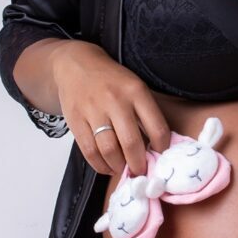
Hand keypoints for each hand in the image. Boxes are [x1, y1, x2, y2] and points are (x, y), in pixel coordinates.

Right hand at [52, 41, 172, 177]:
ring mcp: (93, 110)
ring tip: (123, 169)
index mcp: (136, 92)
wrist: (76, 65)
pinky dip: (100, 165)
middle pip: (131, 143)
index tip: (160, 156)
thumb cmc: (111, 80)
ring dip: (118, 167)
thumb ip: (146, 113)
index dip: (161, 149)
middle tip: (141, 171)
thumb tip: (156, 148)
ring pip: (108, 150)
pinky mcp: (76, 120)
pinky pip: (89, 151)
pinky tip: (107, 167)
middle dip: (138, 164)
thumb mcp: (135, 87)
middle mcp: (115, 100)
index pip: (157, 128)